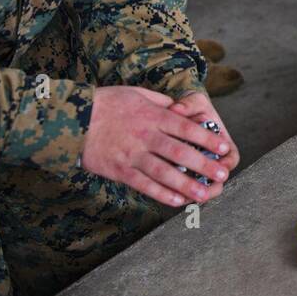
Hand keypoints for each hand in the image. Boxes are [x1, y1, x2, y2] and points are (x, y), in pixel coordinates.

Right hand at [80, 86, 236, 206]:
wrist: (72, 118)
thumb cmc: (107, 103)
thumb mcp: (138, 94)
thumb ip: (162, 104)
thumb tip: (183, 110)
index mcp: (152, 116)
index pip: (186, 128)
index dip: (207, 138)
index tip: (224, 147)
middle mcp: (145, 136)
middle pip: (179, 152)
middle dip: (203, 165)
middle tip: (221, 174)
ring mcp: (131, 155)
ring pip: (163, 173)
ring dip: (186, 185)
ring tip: (204, 195)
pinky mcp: (118, 170)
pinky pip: (143, 184)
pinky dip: (160, 194)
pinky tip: (176, 201)